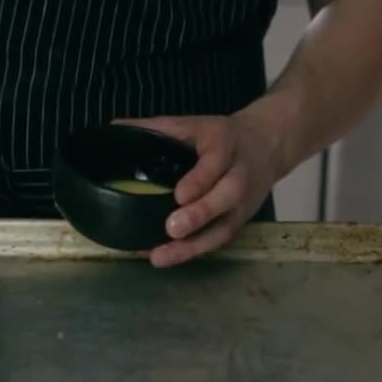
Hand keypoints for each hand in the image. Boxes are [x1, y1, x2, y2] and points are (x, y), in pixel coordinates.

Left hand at [114, 113, 285, 267]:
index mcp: (225, 143)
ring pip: (225, 226)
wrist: (266, 145)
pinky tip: (168, 257)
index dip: (200, 179)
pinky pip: (221, 239)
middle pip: (227, 196)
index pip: (217, 161)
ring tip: (161, 256)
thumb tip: (114, 127)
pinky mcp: (240, 221)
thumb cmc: (219, 136)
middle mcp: (239, 174)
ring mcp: (243, 202)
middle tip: (172, 228)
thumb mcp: (193, 124)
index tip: (178, 195)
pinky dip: (196, 251)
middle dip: (201, 214)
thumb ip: (156, 127)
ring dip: (195, 245)